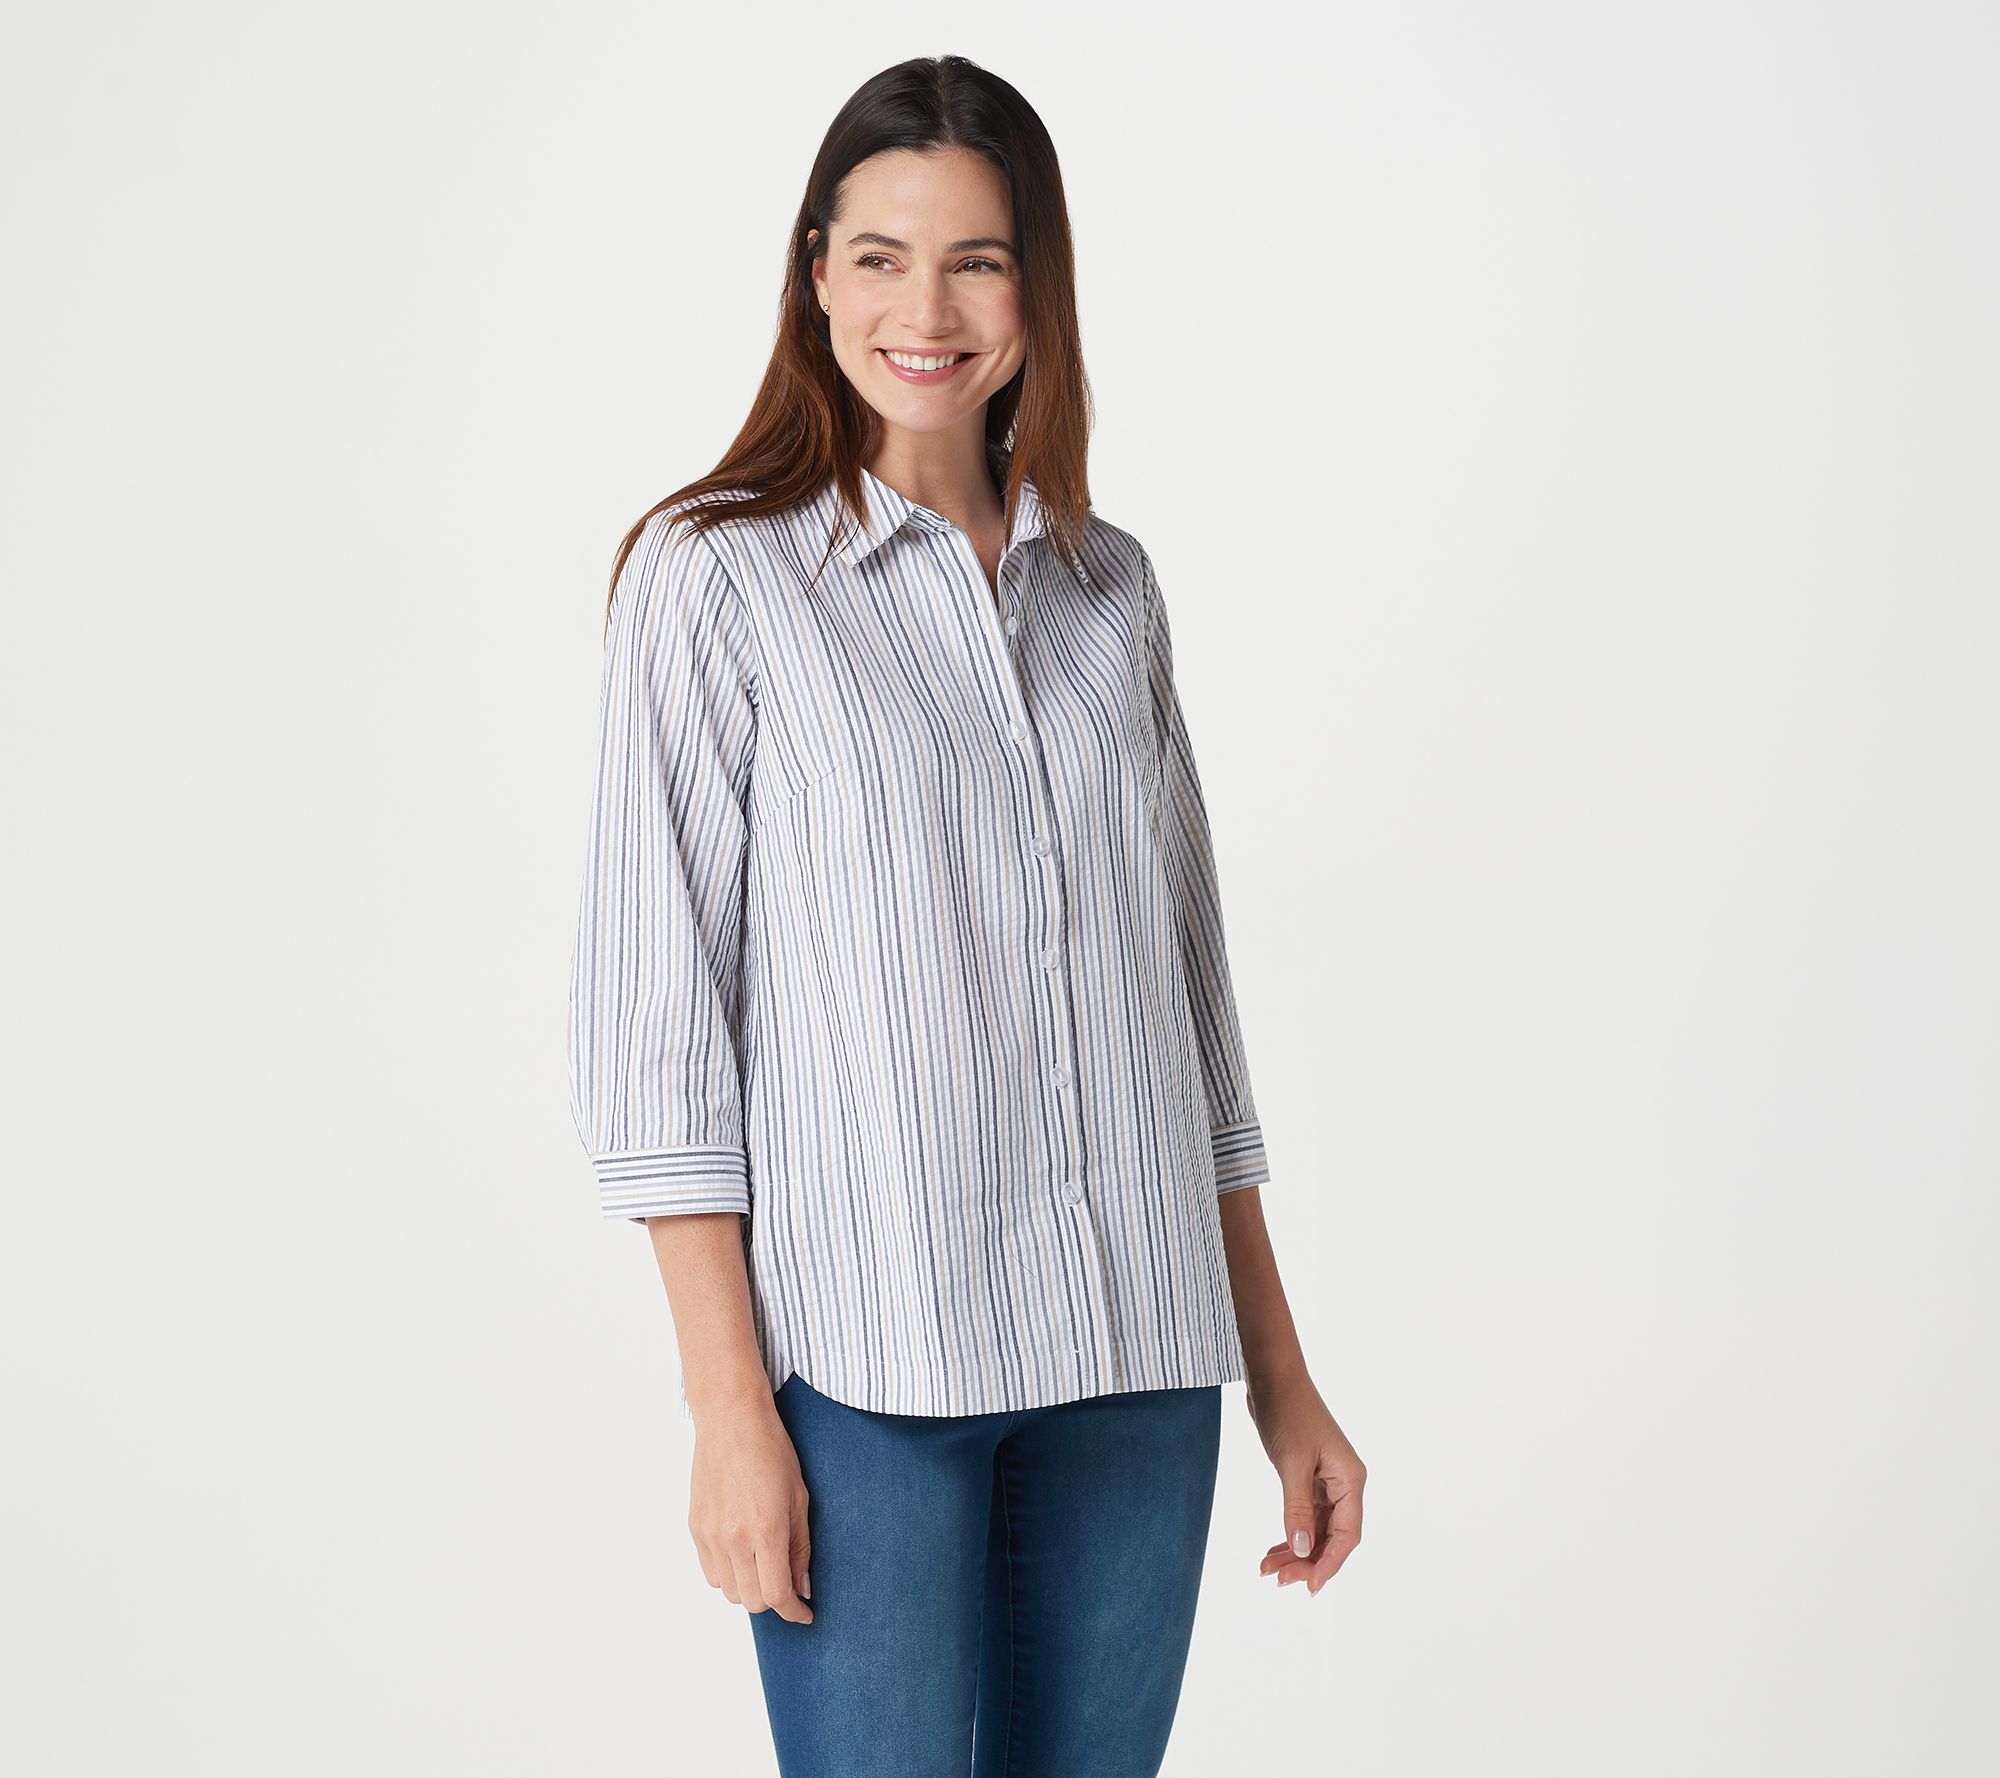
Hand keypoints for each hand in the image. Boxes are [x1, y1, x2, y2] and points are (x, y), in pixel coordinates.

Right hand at [688, 1391, 814, 1623]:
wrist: (731, 1421)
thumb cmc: (772, 1451)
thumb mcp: (799, 1497)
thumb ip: (800, 1547)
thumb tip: (802, 1587)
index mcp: (766, 1529)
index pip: (777, 1594)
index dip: (794, 1612)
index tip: (805, 1613)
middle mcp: (734, 1538)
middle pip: (752, 1600)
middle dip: (774, 1600)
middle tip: (788, 1584)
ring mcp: (710, 1534)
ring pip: (729, 1592)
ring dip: (750, 1588)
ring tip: (764, 1565)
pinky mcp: (695, 1528)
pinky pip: (710, 1572)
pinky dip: (728, 1574)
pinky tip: (742, 1554)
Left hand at [1247, 1366, 1363, 1595]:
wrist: (1273, 1377)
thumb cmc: (1287, 1412)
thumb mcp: (1292, 1462)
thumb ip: (1298, 1508)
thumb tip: (1303, 1550)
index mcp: (1350, 1479)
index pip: (1348, 1535)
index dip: (1330, 1563)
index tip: (1309, 1586)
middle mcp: (1344, 1483)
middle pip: (1332, 1537)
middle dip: (1307, 1561)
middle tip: (1278, 1579)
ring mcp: (1326, 1481)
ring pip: (1317, 1530)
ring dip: (1295, 1551)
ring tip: (1268, 1570)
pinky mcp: (1308, 1477)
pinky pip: (1305, 1516)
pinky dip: (1291, 1534)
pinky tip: (1273, 1550)